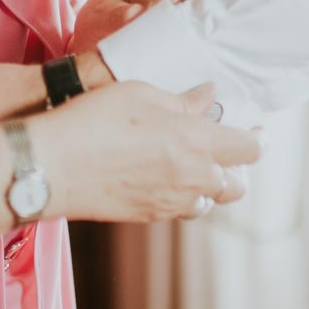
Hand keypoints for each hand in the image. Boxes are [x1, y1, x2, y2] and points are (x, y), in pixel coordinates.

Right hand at [29, 82, 260, 222]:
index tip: (255, 130)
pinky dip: (180, 196)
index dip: (257, 139)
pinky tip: (162, 175)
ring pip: (206, 202)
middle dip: (236, 169)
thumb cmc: (95, 120)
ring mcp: (168, 202)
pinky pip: (177, 210)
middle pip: (234, 185)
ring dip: (207, 186)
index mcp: (195, 143)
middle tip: (224, 149)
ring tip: (192, 164)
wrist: (52, 165)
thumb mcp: (142, 93)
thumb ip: (182, 99)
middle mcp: (190, 179)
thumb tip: (207, 95)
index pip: (248, 150)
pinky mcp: (145, 216)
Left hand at [71, 0, 229, 54]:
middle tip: (200, 8)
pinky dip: (230, 20)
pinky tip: (225, 35)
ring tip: (214, 24)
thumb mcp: (99, 20)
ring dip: (224, 1)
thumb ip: (116, 16)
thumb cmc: (101, 31)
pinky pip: (229, 12)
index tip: (170, 0)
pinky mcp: (207, 22)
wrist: (104, 61)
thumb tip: (138, 15)